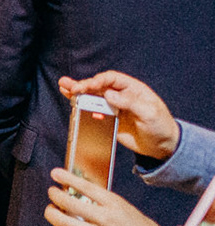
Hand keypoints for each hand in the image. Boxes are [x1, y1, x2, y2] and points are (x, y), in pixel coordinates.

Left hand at [46, 168, 162, 225]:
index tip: (56, 173)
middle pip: (69, 203)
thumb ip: (103, 202)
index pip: (86, 187)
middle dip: (55, 195)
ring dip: (52, 213)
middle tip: (52, 191)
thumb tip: (81, 193)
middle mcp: (104, 218)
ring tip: (51, 208)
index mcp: (115, 204)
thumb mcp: (125, 208)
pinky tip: (63, 222)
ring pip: (64, 222)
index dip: (67, 178)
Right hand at [59, 71, 181, 160]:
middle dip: (83, 85)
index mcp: (133, 89)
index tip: (87, 86)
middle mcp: (121, 95)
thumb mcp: (149, 113)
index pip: (112, 79)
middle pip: (99, 86)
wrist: (161, 147)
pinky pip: (94, 111)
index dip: (98, 80)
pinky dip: (83, 107)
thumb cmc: (161, 126)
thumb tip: (108, 94)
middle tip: (70, 86)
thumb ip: (130, 103)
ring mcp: (114, 107)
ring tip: (64, 88)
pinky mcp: (109, 119)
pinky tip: (73, 103)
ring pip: (93, 97)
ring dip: (78, 93)